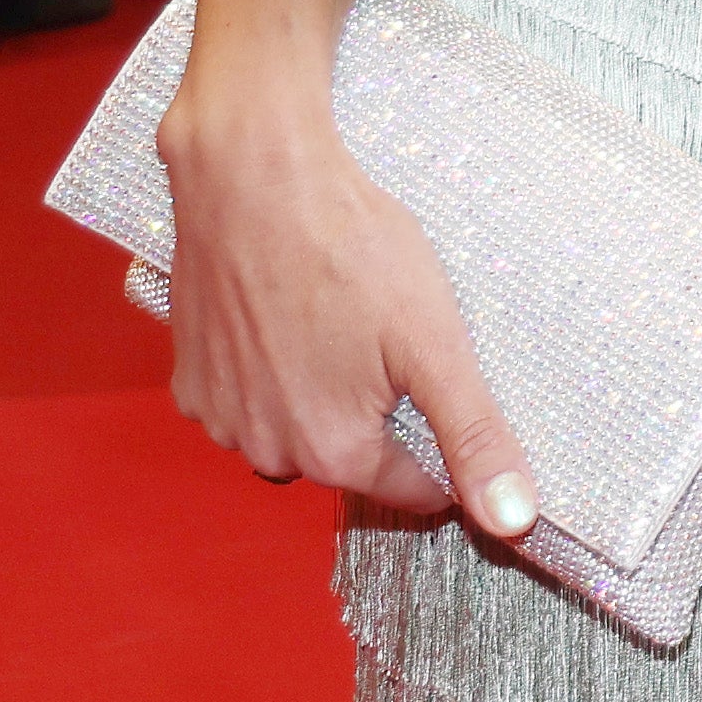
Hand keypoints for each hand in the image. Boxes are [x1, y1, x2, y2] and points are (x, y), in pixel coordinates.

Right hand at [161, 65, 546, 536]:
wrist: (252, 181)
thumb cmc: (349, 252)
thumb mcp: (434, 345)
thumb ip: (473, 437)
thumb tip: (512, 521)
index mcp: (332, 453)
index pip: (413, 489)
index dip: (446, 454)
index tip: (454, 404)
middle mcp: (266, 450)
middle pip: (351, 457)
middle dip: (383, 415)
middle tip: (396, 343)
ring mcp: (220, 416)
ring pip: (297, 427)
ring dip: (324, 394)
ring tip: (345, 324)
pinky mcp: (190, 377)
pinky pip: (250, 397)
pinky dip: (275, 371)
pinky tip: (295, 319)